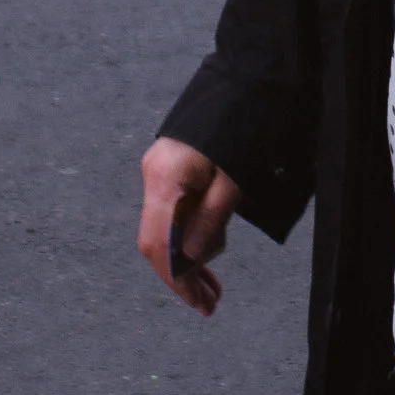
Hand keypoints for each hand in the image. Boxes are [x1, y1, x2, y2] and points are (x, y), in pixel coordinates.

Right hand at [139, 135, 239, 316]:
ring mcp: (158, 175)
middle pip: (157, 242)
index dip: (177, 279)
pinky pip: (173, 215)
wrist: (240, 90)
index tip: (197, 304)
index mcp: (164, 179)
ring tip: (215, 288)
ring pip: (165, 231)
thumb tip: (190, 261)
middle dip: (183, 276)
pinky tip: (208, 255)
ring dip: (190, 261)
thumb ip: (209, 222)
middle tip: (209, 304)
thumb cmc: (241, 130)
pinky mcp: (169, 174)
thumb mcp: (232, 182)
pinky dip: (189, 237)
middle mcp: (153, 177)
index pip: (159, 243)